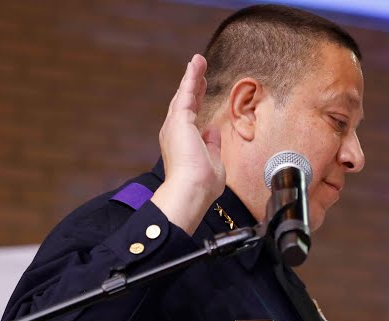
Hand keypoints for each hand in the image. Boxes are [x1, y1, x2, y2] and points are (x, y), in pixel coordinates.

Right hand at [152, 53, 226, 234]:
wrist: (191, 192)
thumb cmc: (202, 185)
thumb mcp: (213, 162)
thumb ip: (212, 144)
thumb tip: (213, 129)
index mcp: (184, 142)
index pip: (192, 117)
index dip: (198, 101)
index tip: (202, 89)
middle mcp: (175, 132)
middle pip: (185, 103)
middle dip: (193, 85)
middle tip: (198, 69)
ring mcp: (175, 125)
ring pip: (184, 95)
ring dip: (192, 77)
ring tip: (198, 61)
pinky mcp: (179, 120)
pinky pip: (187, 93)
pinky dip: (192, 77)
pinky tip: (197, 64)